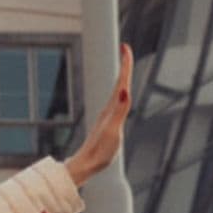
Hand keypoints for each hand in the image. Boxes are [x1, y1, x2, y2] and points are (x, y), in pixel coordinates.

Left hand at [65, 43, 133, 186]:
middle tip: (126, 48)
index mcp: (112, 109)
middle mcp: (110, 109)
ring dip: (122, 77)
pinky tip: (120, 94)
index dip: (125, 65)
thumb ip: (120, 110)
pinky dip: (120, 91)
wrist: (86, 165)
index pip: (121, 82)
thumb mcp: (113, 131)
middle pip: (119, 83)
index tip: (125, 46)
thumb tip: (125, 90)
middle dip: (124, 66)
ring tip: (125, 65)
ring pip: (117, 91)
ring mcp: (108, 116)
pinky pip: (116, 101)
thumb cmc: (100, 151)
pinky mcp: (108, 123)